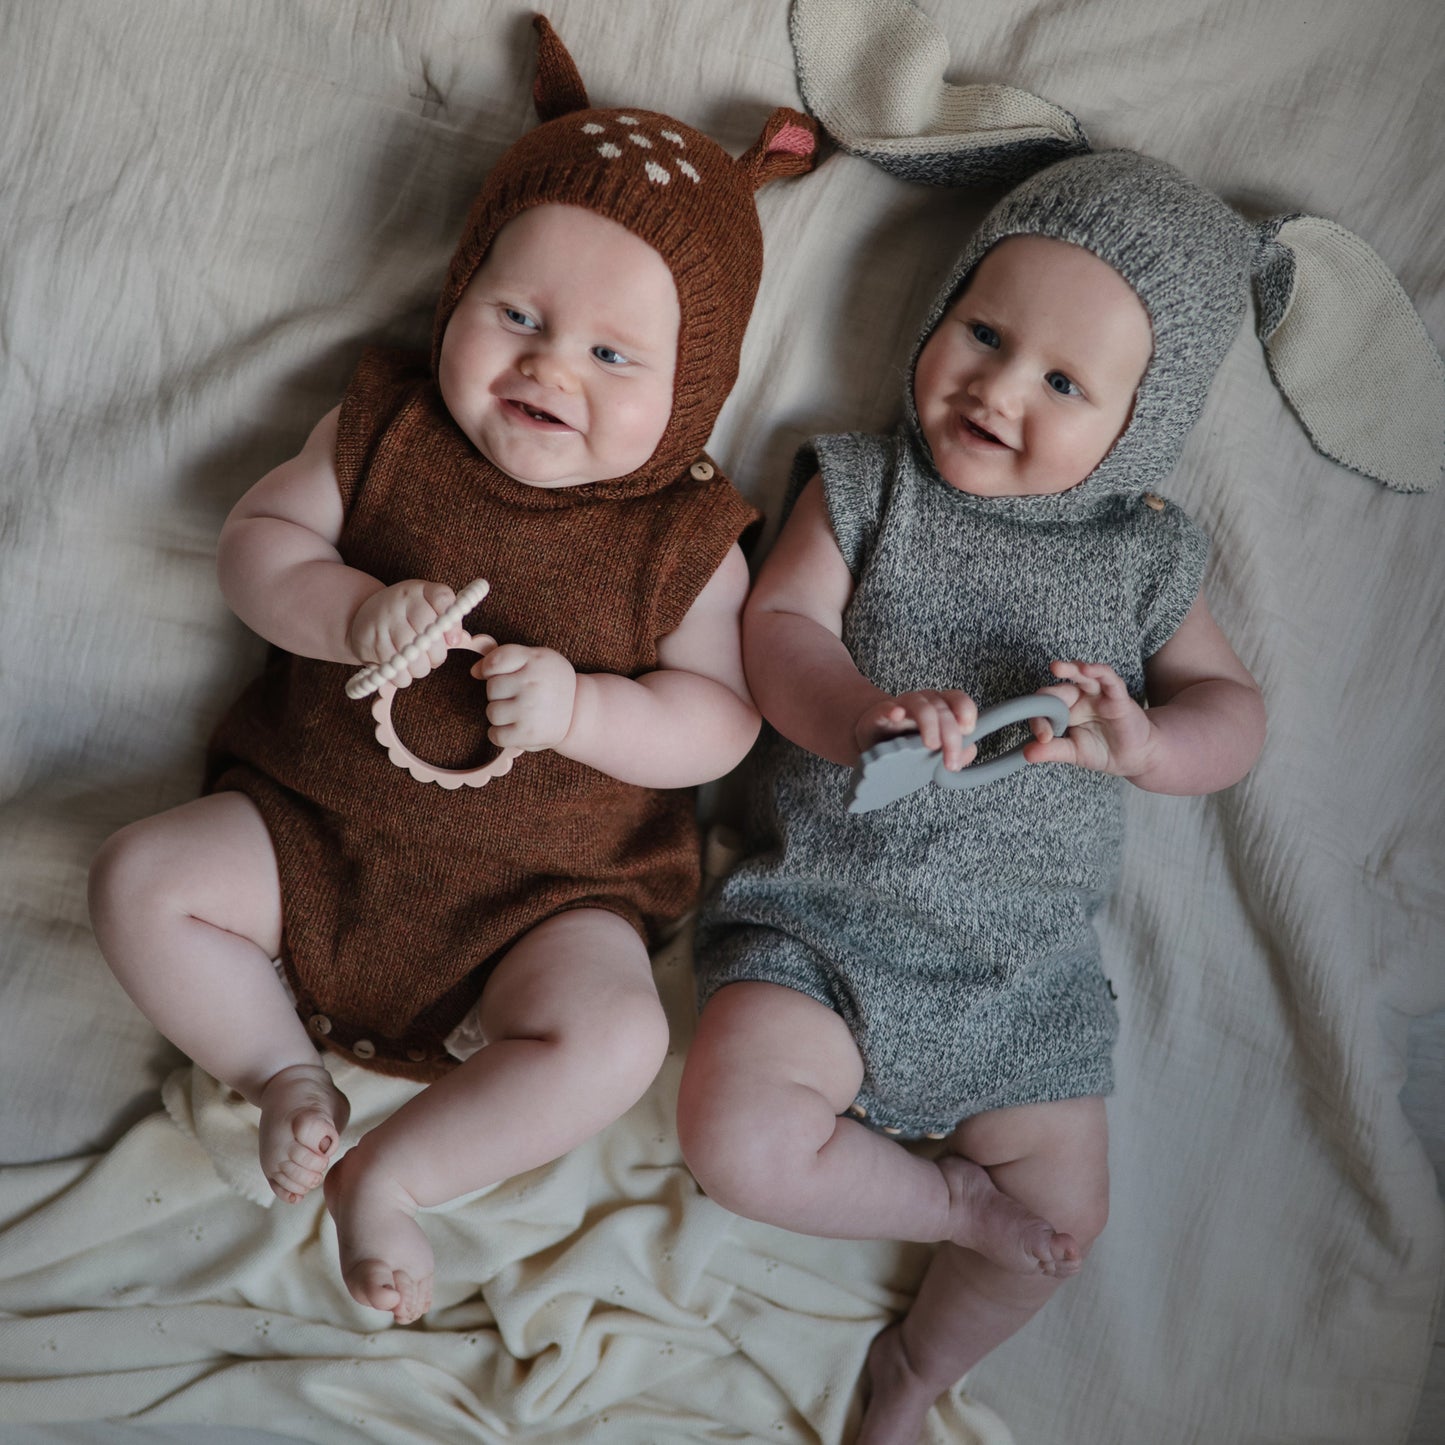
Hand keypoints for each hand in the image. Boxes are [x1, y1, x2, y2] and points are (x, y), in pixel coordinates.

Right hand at [346, 580, 463, 685]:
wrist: (365, 616)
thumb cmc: (406, 618)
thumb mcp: (427, 610)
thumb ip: (447, 623)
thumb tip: (464, 640)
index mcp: (420, 590)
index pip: (442, 599)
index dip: (452, 623)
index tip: (454, 641)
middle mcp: (400, 602)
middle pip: (429, 635)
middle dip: (437, 655)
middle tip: (433, 658)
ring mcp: (382, 621)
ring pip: (413, 657)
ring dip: (420, 668)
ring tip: (417, 664)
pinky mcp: (368, 641)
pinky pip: (396, 670)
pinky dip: (403, 677)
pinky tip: (402, 671)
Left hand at [477, 644, 576, 750]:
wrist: (579, 711)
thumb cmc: (550, 682)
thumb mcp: (535, 658)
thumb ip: (505, 658)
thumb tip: (474, 671)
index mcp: (535, 659)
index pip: (495, 661)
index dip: (489, 669)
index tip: (497, 674)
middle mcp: (533, 683)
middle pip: (492, 688)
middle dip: (500, 693)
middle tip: (518, 695)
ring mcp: (530, 709)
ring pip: (492, 712)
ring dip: (500, 714)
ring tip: (518, 712)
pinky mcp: (529, 733)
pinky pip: (495, 735)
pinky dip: (499, 734)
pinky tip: (513, 728)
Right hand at [854, 689, 977, 771]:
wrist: (873, 742)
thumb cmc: (907, 743)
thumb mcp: (934, 749)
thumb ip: (955, 751)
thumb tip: (970, 750)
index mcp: (939, 708)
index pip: (957, 700)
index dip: (966, 711)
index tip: (968, 730)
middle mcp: (923, 703)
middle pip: (941, 708)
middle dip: (950, 735)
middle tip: (950, 760)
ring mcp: (901, 706)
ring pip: (920, 706)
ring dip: (929, 725)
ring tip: (931, 745)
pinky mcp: (879, 715)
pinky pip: (886, 708)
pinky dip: (892, 710)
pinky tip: (897, 715)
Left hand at [1024, 661, 1155, 776]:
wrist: (1134, 757)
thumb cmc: (1102, 751)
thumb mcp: (1073, 753)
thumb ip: (1052, 751)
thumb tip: (1026, 753)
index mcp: (1063, 712)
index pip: (1044, 708)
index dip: (1039, 720)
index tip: (1042, 738)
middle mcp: (1078, 699)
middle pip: (1058, 689)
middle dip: (1048, 696)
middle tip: (1039, 707)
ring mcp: (1097, 694)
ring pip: (1081, 676)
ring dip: (1069, 669)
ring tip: (1057, 667)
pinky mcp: (1117, 695)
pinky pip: (1108, 678)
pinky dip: (1098, 671)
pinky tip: (1087, 669)